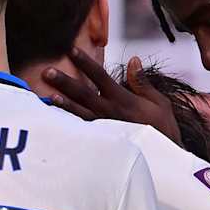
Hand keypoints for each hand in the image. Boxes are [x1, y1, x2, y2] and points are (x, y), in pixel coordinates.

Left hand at [42, 49, 180, 142]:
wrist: (163, 159)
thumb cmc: (162, 129)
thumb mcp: (159, 103)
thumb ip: (141, 82)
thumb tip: (133, 60)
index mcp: (123, 99)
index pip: (100, 76)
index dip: (85, 62)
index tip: (71, 50)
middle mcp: (109, 112)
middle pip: (83, 93)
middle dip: (64, 81)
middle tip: (47, 71)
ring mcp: (102, 128)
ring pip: (78, 112)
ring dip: (62, 101)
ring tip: (47, 93)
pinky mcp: (99, 141)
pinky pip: (80, 129)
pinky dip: (67, 122)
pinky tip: (55, 117)